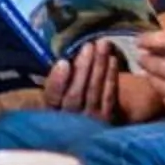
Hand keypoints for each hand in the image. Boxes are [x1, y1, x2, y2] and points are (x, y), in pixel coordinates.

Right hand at [43, 47, 162, 123]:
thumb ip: (57, 75)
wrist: (88, 115)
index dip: (58, 80)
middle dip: (83, 67)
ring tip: (103, 45)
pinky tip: (113, 59)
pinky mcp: (106, 119)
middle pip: (75, 93)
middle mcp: (69, 117)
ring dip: (99, 66)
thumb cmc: (67, 91)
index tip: (64, 62)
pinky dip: (111, 77)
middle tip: (89, 46)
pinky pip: (109, 96)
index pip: (52, 96)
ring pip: (94, 91)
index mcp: (52, 107)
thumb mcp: (56, 86)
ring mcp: (88, 120)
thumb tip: (62, 58)